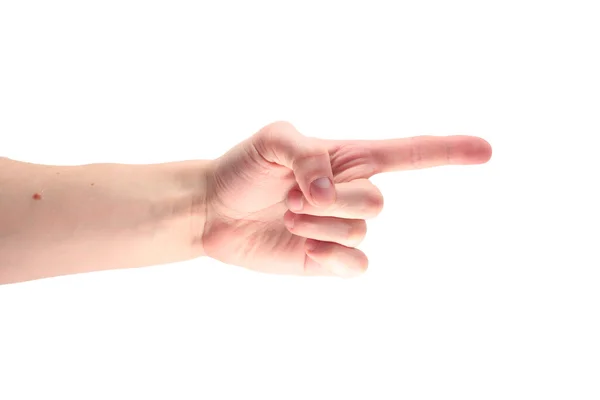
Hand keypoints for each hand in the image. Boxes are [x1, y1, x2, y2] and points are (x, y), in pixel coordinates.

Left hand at [201, 121, 491, 276]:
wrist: (215, 211)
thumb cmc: (245, 167)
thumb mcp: (272, 141)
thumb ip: (307, 156)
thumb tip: (330, 194)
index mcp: (349, 159)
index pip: (410, 154)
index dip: (448, 151)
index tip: (487, 150)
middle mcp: (353, 194)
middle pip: (376, 202)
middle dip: (332, 201)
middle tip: (291, 196)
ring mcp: (342, 229)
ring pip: (359, 233)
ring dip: (317, 224)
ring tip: (287, 213)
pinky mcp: (328, 259)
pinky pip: (355, 264)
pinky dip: (331, 256)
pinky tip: (305, 249)